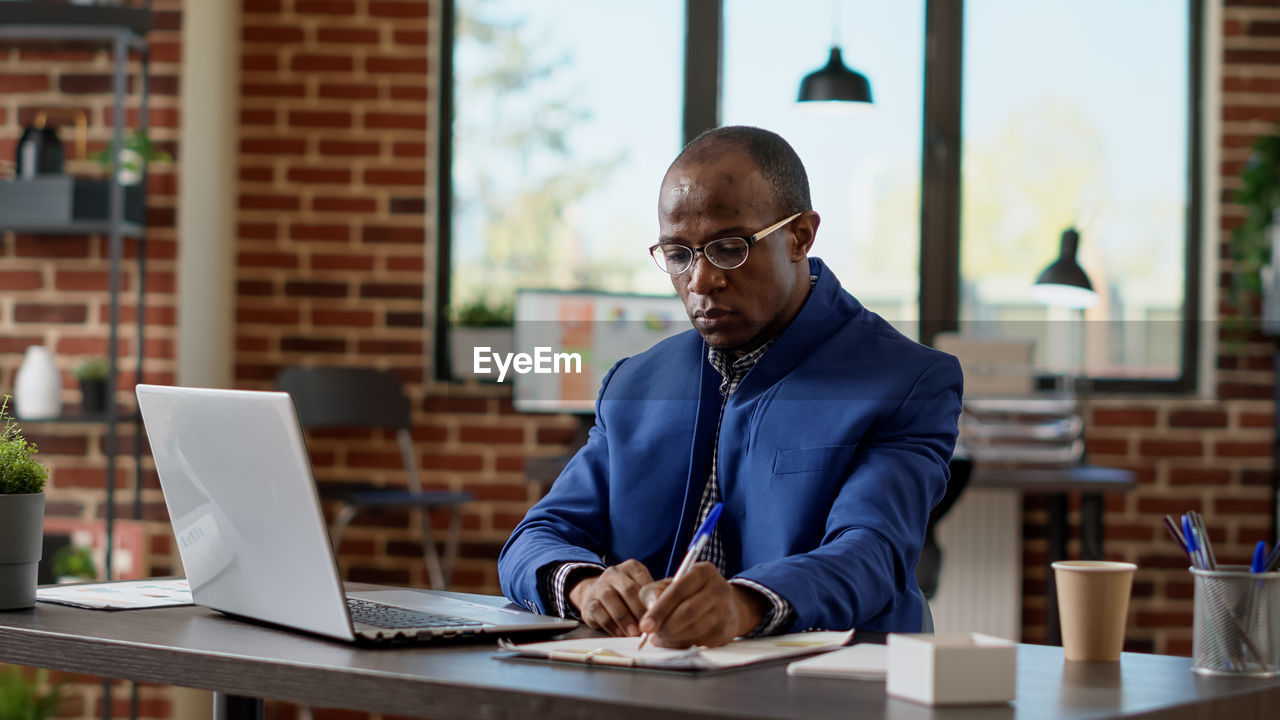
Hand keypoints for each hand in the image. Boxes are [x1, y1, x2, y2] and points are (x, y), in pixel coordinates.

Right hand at [567, 559, 653, 635]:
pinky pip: (599, 613)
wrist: (596, 596)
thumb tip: (667, 613)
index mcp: (632, 568)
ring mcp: (599, 586)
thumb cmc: (627, 597)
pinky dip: (611, 625)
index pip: (644, 581)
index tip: (661, 613)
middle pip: (628, 589)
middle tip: (648, 626)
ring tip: (634, 633)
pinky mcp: (589, 602)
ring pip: (610, 599)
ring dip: (624, 618)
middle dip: (639, 610)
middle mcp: (614, 573)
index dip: (653, 599)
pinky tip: (620, 634)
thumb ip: (653, 599)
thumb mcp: (641, 591)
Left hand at [637, 562, 765, 647]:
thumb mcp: (670, 585)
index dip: (660, 609)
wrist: (725, 605)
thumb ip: (653, 592)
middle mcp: (718, 588)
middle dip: (666, 627)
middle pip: (688, 611)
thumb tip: (649, 611)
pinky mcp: (726, 630)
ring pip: (695, 629)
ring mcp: (725, 610)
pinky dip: (684, 644)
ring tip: (660, 638)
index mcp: (702, 572)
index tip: (645, 625)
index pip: (679, 590)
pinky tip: (676, 640)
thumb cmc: (689, 594)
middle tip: (652, 635)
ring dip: (673, 638)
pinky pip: (701, 641)